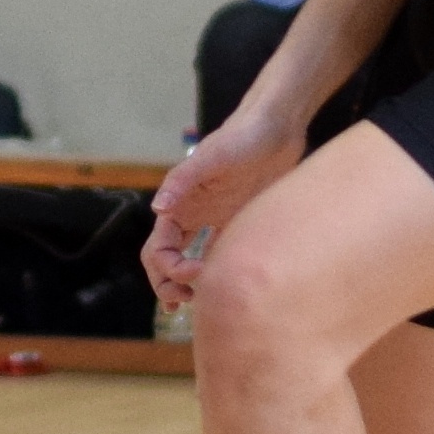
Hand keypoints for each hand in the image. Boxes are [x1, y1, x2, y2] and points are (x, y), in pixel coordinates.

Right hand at [146, 109, 304, 312]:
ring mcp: (213, 219)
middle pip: (166, 259)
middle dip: (168, 283)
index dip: (169, 268)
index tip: (196, 276)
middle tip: (184, 302)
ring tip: (198, 305)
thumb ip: (182, 181)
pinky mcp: (237, 221)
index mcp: (178, 204)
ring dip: (187, 284)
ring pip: (189, 260)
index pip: (158, 249)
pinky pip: (219, 253)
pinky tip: (226, 288)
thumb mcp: (211, 157)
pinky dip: (217, 273)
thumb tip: (157, 208)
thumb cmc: (241, 138)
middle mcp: (191, 214)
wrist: (276, 128)